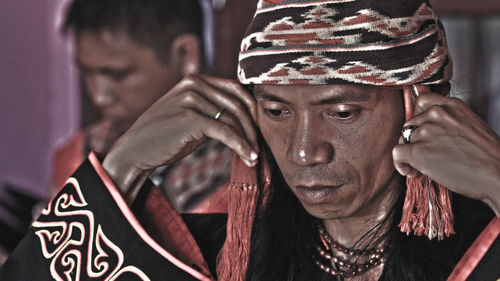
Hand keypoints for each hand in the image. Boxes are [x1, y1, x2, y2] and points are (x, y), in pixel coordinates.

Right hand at [102, 74, 258, 203]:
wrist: (135, 150)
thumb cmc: (166, 136)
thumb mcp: (191, 116)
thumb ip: (213, 110)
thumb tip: (247, 118)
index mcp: (195, 80)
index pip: (235, 90)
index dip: (252, 110)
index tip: (259, 130)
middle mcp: (193, 84)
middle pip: (237, 103)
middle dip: (253, 127)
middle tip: (260, 147)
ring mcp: (191, 99)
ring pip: (233, 118)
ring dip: (248, 140)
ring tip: (254, 157)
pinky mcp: (190, 118)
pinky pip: (224, 131)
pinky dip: (240, 145)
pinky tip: (248, 157)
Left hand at [392, 92, 499, 215]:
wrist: (497, 173)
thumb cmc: (487, 156)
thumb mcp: (470, 124)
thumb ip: (448, 121)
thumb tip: (427, 129)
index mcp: (451, 105)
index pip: (421, 102)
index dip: (418, 118)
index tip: (421, 129)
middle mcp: (436, 114)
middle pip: (410, 124)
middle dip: (415, 139)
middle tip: (427, 153)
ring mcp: (426, 132)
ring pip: (404, 139)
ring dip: (410, 153)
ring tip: (424, 165)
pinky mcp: (418, 151)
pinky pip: (397, 153)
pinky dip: (400, 164)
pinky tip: (410, 170)